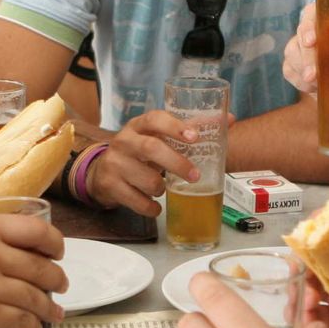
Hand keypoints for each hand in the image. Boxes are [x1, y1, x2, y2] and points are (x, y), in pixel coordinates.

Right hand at [0, 212, 67, 327]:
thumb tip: (3, 246)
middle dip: (57, 280)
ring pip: (36, 297)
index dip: (55, 244)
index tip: (58, 254)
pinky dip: (32, 327)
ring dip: (49, 308)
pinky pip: (23, 321)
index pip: (37, 230)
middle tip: (59, 286)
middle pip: (42, 267)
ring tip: (53, 314)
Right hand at [84, 110, 200, 216]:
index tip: (194, 137)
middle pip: (150, 149)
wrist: (100, 171)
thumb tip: (228, 120)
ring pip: (146, 179)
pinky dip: (150, 207)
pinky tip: (156, 207)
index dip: (175, 127)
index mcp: (138, 126)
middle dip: (176, 163)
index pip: (155, 119)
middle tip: (195, 176)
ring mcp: (114, 163)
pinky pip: (136, 200)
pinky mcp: (109, 184)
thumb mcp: (156, 137)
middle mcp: (123, 141)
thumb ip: (188, 130)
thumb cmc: (138, 152)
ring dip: (162, 188)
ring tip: (164, 189)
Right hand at [282, 5, 328, 94]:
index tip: (313, 41)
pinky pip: (288, 71)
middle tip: (313, 74)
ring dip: (300, 69)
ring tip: (317, 84)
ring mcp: (306, 50)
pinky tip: (312, 88)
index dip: (308, 24)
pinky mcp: (299, 69)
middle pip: (300, 35)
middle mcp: (319, 32)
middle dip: (304, 55)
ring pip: (291, 53)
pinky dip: (297, 81)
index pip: (313, 13)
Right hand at [303, 224, 328, 327]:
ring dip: (300, 291)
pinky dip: (304, 319)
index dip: (322, 227)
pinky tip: (306, 321)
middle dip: (304, 264)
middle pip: (318, 259)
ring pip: (311, 288)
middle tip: (300, 274)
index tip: (308, 233)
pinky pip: (315, 320)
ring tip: (305, 302)